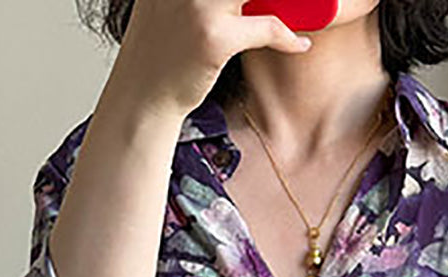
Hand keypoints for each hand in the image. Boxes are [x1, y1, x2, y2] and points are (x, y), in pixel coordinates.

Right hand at [115, 0, 313, 117]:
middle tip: (302, 1)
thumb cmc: (164, 48)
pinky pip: (267, 27)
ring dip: (288, 1)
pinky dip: (288, 37)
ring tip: (304, 8)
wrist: (143, 95)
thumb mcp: (171, 0)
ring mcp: (198, 3)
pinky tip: (299, 43)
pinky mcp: (213, 36)